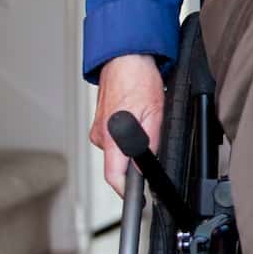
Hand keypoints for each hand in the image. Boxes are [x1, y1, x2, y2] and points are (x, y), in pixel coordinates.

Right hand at [90, 53, 163, 195]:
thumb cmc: (138, 78)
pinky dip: (125, 134)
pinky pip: (113, 137)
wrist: (125, 56)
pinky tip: (136, 117)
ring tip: (145, 122)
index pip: (113, 177)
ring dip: (130, 145)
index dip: (125, 191)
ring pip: (116, 150)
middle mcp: (99, 135)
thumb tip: (145, 167)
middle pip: (115, 164)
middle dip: (133, 163)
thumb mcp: (155, 114)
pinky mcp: (99, 121)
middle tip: (150, 146)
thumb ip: (149, 144)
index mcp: (110, 137)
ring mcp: (97, 127)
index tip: (136, 197)